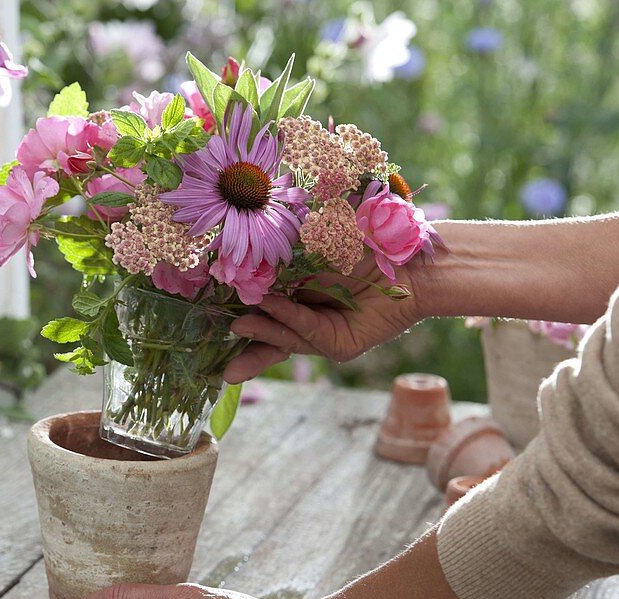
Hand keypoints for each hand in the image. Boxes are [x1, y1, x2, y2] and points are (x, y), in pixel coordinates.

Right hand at [223, 254, 424, 382]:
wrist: (411, 250)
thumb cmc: (365, 233)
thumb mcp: (312, 240)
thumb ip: (277, 255)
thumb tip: (230, 255)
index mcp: (300, 291)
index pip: (263, 307)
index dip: (238, 310)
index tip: (207, 309)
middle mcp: (310, 315)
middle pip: (269, 335)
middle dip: (243, 346)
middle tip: (214, 346)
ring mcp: (326, 333)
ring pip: (285, 336)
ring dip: (261, 330)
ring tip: (237, 324)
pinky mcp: (343, 345)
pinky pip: (308, 332)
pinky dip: (288, 319)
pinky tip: (270, 306)